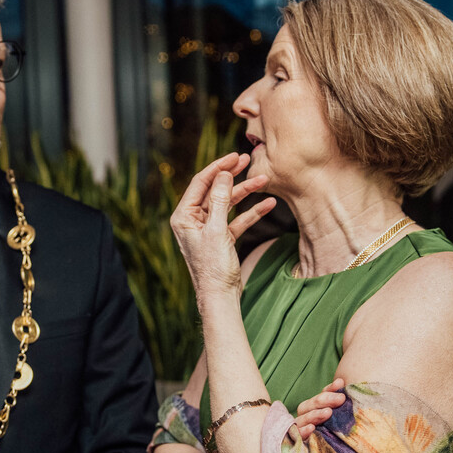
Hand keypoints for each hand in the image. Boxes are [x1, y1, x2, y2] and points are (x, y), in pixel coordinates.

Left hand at [169, 153, 274, 300]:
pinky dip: (251, 212)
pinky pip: (236, 220)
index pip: (200, 183)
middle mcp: (193, 220)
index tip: (234, 156)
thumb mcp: (217, 230)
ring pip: (227, 204)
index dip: (218, 167)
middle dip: (232, 176)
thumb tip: (223, 174)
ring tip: (264, 179)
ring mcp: (207, 229)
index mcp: (183, 216)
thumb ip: (219, 200)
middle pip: (214, 190)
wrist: (220, 297)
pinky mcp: (221, 238)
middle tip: (248, 160)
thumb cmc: (213, 268)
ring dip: (246, 193)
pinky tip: (268, 204)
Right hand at [292, 378, 345, 440]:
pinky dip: (303, 432)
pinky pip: (296, 436)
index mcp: (314, 411)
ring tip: (328, 413)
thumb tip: (350, 393)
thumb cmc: (334, 441)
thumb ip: (341, 410)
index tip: (340, 383)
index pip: (320, 397)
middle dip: (325, 400)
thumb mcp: (339, 424)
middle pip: (309, 405)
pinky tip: (311, 429)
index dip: (329, 389)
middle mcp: (304, 418)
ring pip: (302, 418)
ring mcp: (299, 430)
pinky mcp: (296, 444)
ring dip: (315, 414)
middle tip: (340, 398)